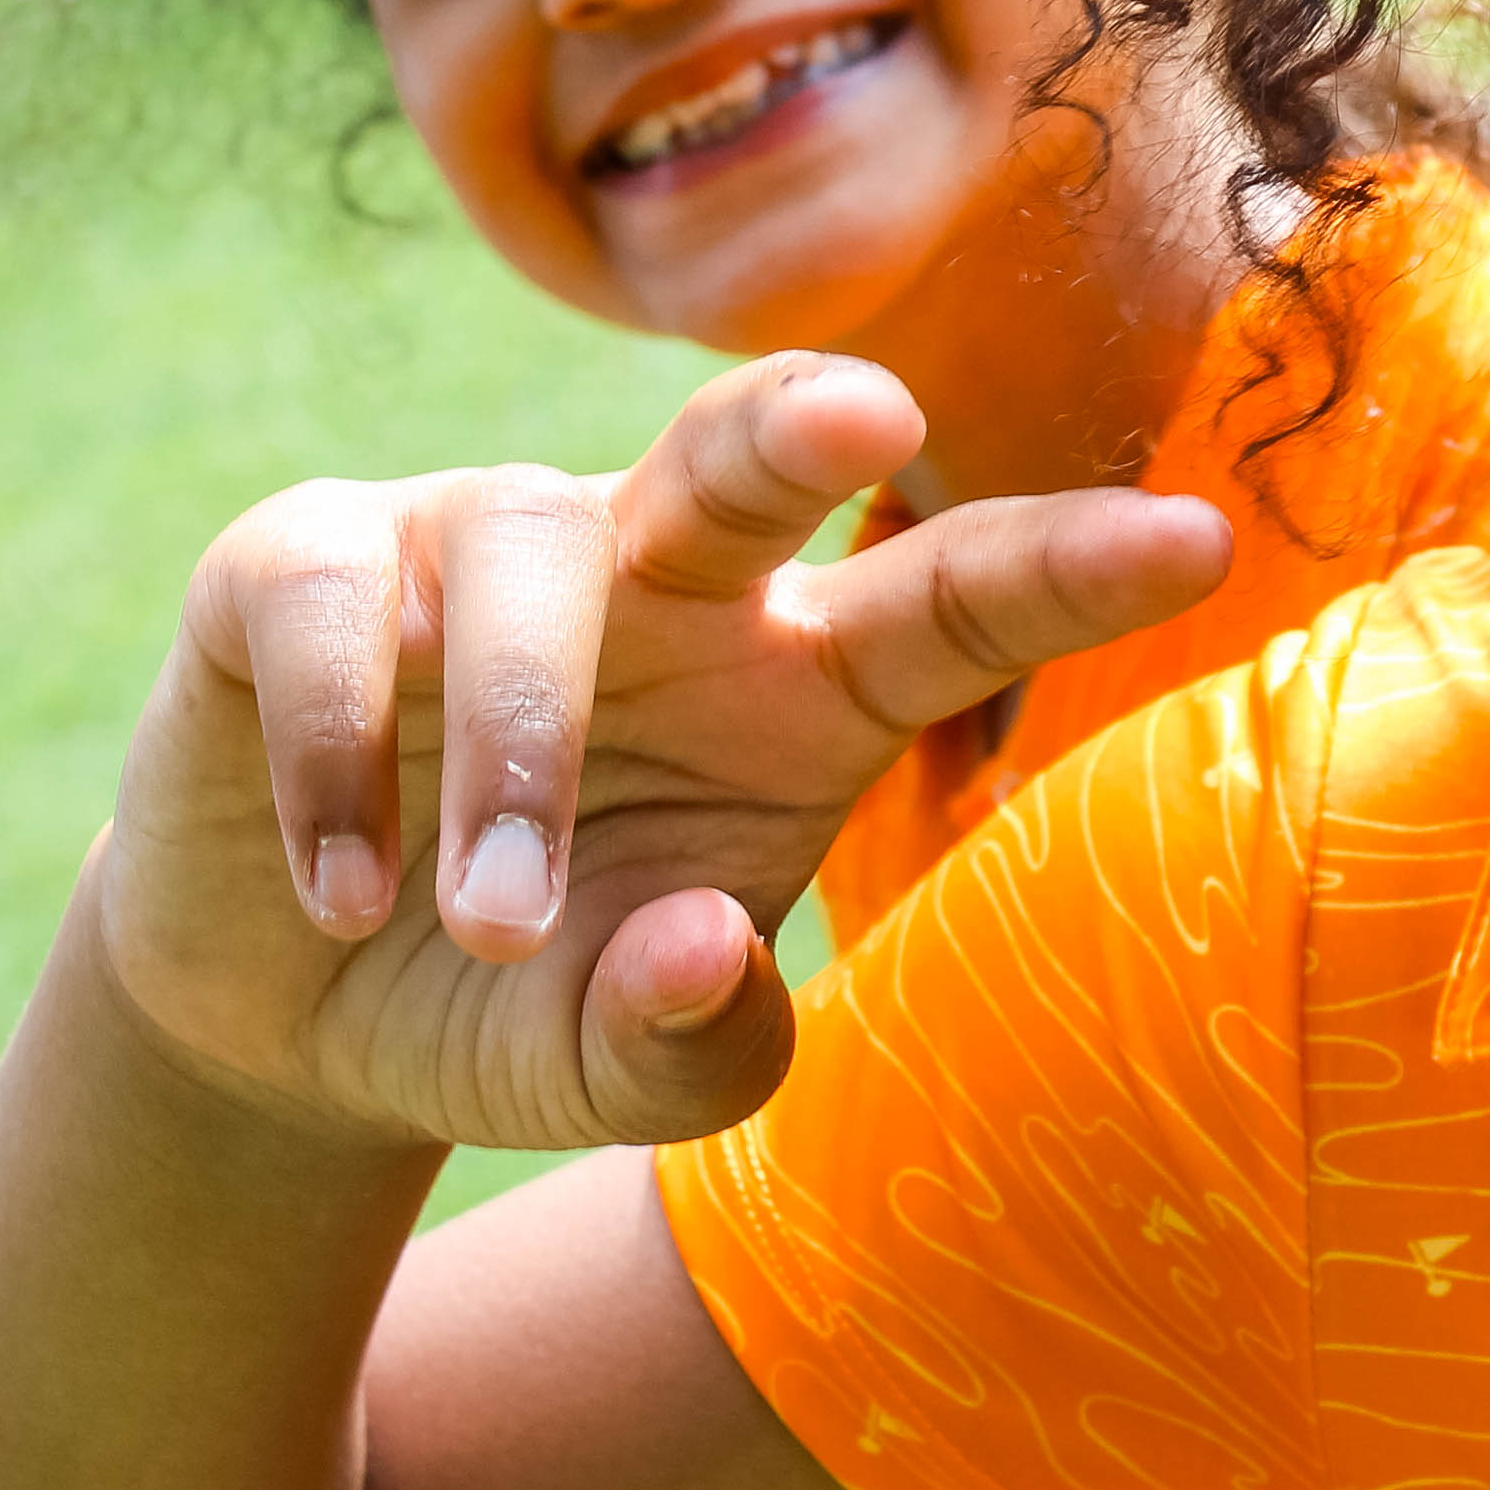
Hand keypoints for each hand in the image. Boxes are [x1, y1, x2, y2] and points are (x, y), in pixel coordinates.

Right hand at [92, 352, 1229, 1151]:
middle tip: (868, 417)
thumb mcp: (612, 1072)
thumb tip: (703, 946)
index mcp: (799, 677)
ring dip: (515, 754)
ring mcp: (474, 538)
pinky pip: (331, 598)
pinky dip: (339, 752)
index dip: (1070, 565)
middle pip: (745, 449)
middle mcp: (660, 573)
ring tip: (489, 927)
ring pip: (529, 556)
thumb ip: (688, 1048)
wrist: (286, 1007)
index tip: (1204, 540)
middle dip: (799, 418)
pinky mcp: (301, 557)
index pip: (957, 598)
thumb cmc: (517, 1000)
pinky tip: (342, 890)